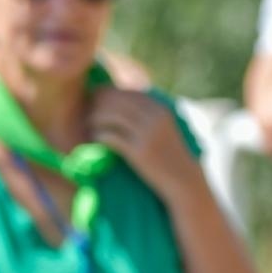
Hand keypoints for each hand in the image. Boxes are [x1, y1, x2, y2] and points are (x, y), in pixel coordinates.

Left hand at [88, 88, 196, 202]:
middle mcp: (154, 118)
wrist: (184, 180)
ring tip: (90, 124)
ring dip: (95, 118)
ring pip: (110, 116)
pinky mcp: (138, 152)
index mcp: (160, 109)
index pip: (127, 92)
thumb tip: (120, 98)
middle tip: (87, 110)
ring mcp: (146, 135)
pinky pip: (110, 137)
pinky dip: (99, 135)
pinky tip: (96, 139)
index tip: (97, 98)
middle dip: (98, 103)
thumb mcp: (165, 127)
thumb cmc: (171, 154)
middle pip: (116, 100)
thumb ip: (147, 112)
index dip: (108, 92)